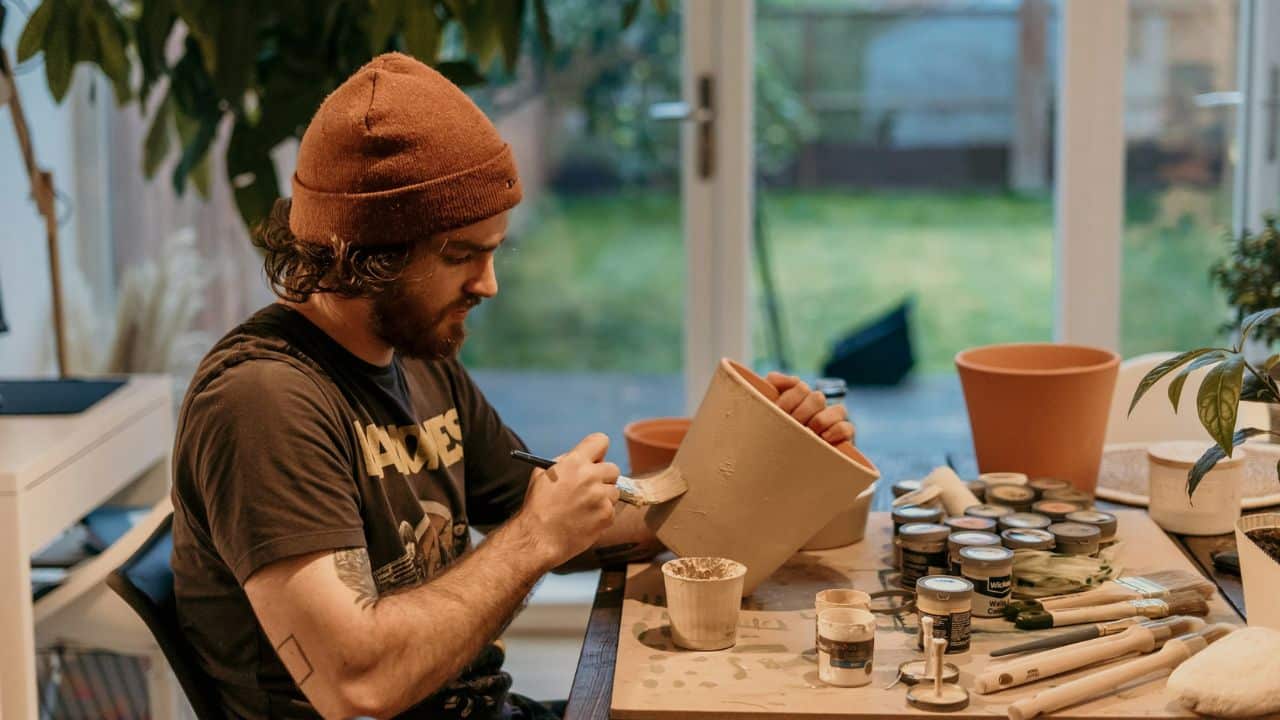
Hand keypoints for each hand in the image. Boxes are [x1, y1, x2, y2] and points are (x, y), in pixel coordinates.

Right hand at [515, 433, 620, 567]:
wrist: (538, 538)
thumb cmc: (538, 506)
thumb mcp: (543, 474)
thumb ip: (565, 462)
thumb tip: (585, 459)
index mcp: (574, 462)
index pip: (601, 441)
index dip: (598, 451)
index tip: (595, 460)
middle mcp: (590, 476)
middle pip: (613, 468)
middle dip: (603, 477)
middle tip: (591, 487)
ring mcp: (601, 496)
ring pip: (614, 491)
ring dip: (603, 497)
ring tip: (583, 507)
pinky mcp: (607, 515)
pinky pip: (611, 509)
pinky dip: (601, 515)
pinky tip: (585, 520)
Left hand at [765, 372, 855, 446]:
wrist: (776, 465)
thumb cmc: (771, 435)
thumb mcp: (767, 409)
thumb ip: (774, 384)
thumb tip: (795, 379)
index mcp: (800, 399)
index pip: (801, 387)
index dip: (789, 399)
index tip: (778, 412)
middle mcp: (818, 409)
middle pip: (819, 397)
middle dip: (802, 413)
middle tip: (791, 426)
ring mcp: (833, 423)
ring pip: (839, 409)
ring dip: (819, 421)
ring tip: (807, 434)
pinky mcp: (843, 439)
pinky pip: (848, 428)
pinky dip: (836, 431)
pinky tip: (823, 439)